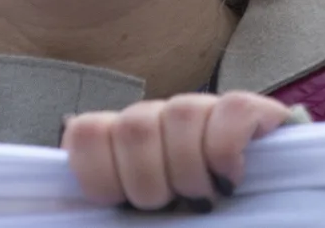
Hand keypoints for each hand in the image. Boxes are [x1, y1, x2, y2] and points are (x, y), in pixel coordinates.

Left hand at [62, 92, 293, 211]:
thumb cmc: (182, 225)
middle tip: (171, 208)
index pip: (85, 133)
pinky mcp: (249, 112)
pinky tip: (233, 177)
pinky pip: (233, 109)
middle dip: (150, 182)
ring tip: (207, 199)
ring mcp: (201, 111)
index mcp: (119, 146)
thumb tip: (66, 215)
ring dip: (191, 170)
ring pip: (180, 113)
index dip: (99, 174)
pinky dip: (228, 147)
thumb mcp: (138, 224)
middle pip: (134, 126)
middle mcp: (156, 120)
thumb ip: (111, 217)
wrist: (257, 221)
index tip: (118, 205)